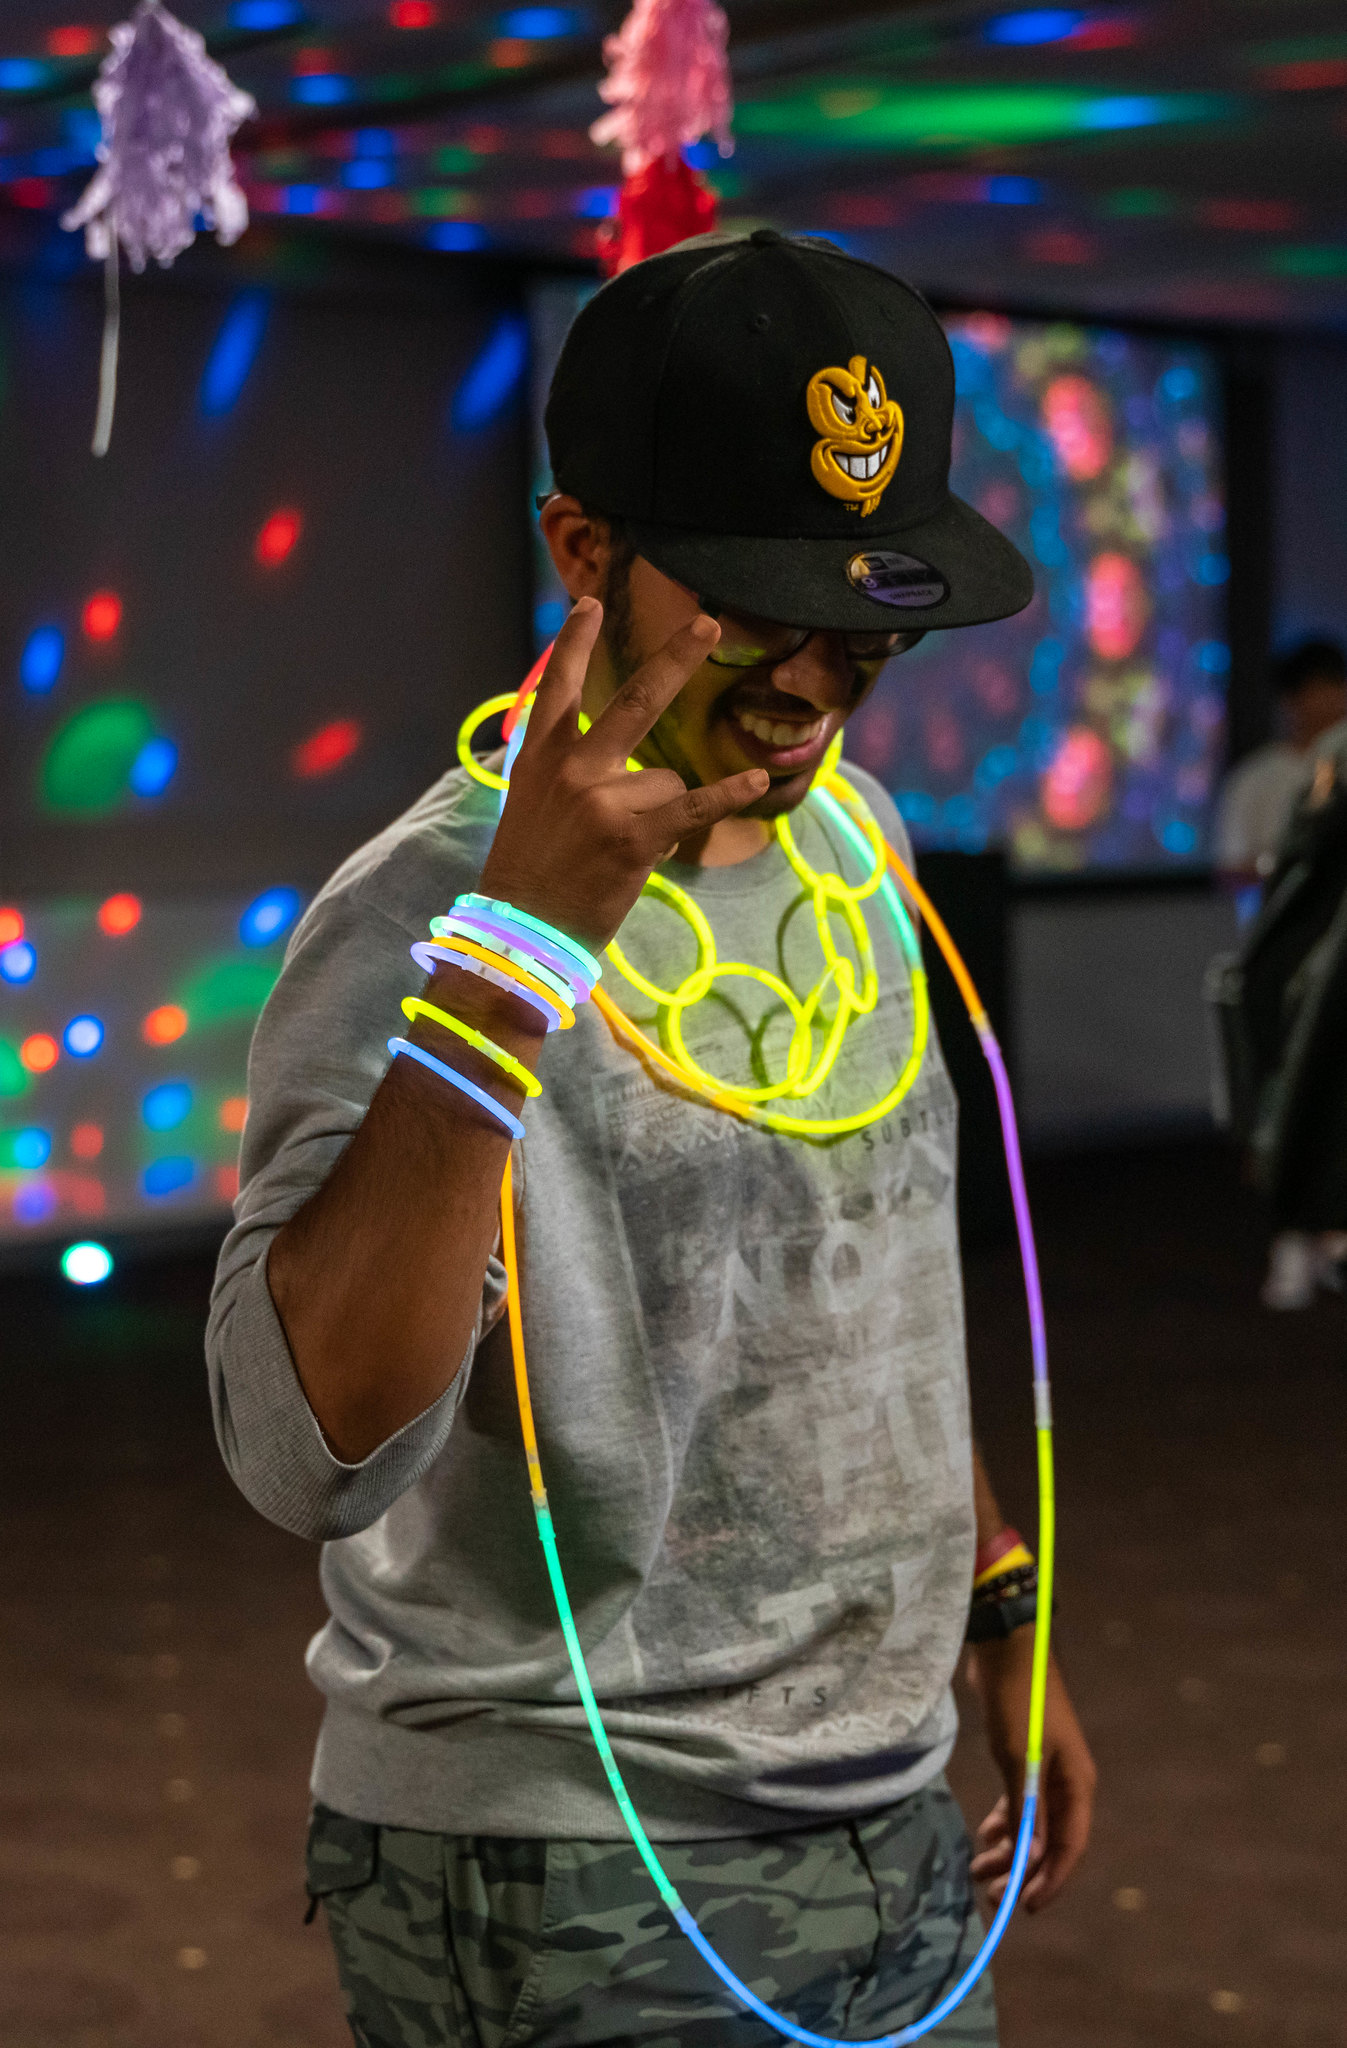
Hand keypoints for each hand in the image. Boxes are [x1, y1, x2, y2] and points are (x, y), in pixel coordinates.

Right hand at [478, 598, 768, 950]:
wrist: (520, 932)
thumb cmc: (530, 873)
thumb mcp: (531, 805)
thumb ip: (566, 770)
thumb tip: (634, 764)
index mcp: (540, 757)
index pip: (557, 687)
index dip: (574, 643)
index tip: (590, 604)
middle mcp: (572, 767)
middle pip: (636, 698)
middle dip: (676, 657)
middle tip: (709, 624)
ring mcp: (604, 798)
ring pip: (667, 781)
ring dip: (659, 814)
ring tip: (620, 849)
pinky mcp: (634, 836)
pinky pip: (694, 808)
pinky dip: (727, 796)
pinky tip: (755, 781)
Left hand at [966, 1628, 1095, 1911]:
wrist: (1006, 1649)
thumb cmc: (1018, 1701)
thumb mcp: (1021, 1758)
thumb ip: (1028, 1807)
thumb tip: (1034, 1855)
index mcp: (1077, 1784)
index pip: (1069, 1846)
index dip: (1050, 1879)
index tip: (1025, 1905)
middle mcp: (1066, 1782)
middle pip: (1050, 1840)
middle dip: (1022, 1869)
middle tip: (990, 1892)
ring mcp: (1046, 1770)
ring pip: (1031, 1824)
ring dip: (1009, 1849)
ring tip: (979, 1869)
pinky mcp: (1024, 1758)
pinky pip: (1019, 1804)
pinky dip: (1004, 1822)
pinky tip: (985, 1834)